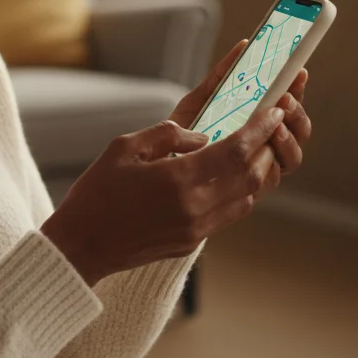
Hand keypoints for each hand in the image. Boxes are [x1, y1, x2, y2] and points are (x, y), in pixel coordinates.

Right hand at [40, 106, 283, 286]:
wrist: (81, 247)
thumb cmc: (96, 194)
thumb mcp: (124, 148)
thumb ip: (166, 134)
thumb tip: (201, 136)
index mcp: (177, 179)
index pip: (236, 149)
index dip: (260, 128)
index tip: (275, 110)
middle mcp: (195, 206)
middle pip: (250, 174)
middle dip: (265, 147)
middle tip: (269, 126)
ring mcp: (196, 228)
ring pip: (246, 197)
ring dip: (256, 171)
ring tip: (255, 150)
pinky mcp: (193, 242)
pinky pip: (230, 214)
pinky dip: (240, 192)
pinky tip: (231, 178)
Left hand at [170, 42, 314, 193]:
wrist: (159, 164)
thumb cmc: (184, 131)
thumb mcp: (202, 98)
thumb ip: (222, 75)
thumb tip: (244, 45)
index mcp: (259, 122)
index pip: (288, 105)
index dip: (298, 89)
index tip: (299, 72)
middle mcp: (266, 146)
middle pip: (299, 132)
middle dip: (297, 114)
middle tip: (285, 99)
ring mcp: (259, 168)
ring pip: (292, 157)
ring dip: (288, 138)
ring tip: (274, 124)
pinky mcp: (248, 189)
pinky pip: (271, 179)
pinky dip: (270, 163)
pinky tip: (260, 149)